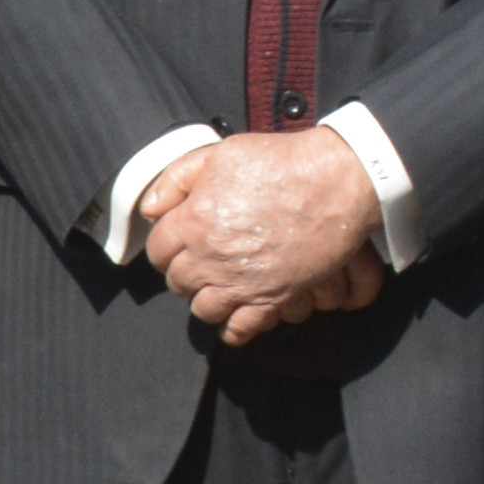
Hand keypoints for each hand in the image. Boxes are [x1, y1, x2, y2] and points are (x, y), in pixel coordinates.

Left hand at [139, 132, 386, 344]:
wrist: (334, 180)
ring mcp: (241, 281)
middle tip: (199, 265)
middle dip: (184, 273)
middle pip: (178, 281)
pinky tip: (235, 320)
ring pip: (203, 309)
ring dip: (206, 300)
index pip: (158, 250)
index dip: (165, 247)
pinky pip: (241, 329)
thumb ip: (175, 179)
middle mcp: (211, 256)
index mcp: (194, 220)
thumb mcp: (217, 154)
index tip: (177, 246)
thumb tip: (149, 209)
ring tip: (217, 288)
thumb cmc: (280, 162)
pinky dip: (234, 329)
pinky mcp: (272, 297)